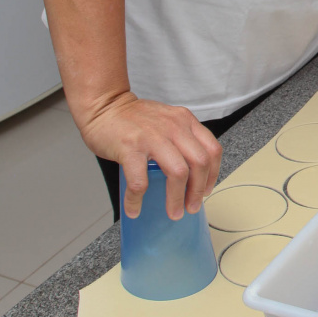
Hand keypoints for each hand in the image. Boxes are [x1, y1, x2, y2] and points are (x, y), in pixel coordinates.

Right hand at [77, 92, 221, 219]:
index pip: (212, 150)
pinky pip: (139, 181)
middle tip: (192, 206)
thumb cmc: (134, 118)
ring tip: (173, 212)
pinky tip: (135, 208)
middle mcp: (173, 127)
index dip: (213, 174)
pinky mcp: (130, 148)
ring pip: (178, 173)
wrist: (104, 105)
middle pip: (200, 163)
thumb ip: (181, 138)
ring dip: (177, 198)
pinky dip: (137, 199)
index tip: (206, 190)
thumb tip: (191, 173)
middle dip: (198, 191)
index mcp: (185, 121)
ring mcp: (152, 137)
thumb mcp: (168, 120)